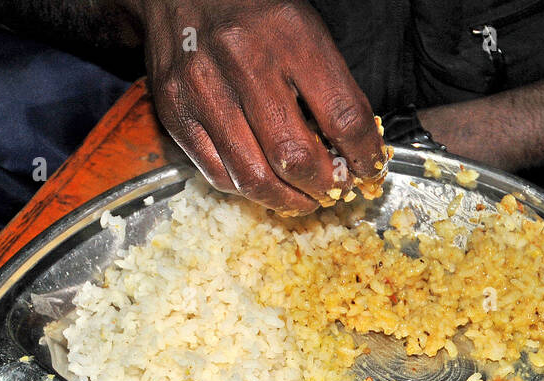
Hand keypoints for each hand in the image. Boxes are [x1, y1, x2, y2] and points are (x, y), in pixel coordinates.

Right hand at [127, 0, 386, 212]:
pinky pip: (216, 173)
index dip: (364, 155)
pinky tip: (264, 182)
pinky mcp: (174, 110)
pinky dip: (247, 188)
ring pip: (253, 176)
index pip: (343, 116)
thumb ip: (330, 86)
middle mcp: (243, 60)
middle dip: (324, 186)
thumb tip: (352, 149)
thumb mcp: (305, 27)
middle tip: (334, 190)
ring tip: (303, 198)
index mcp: (290, 35)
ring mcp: (202, 88)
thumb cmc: (252, 8)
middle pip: (294, 156)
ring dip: (286, 199)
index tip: (369, 168)